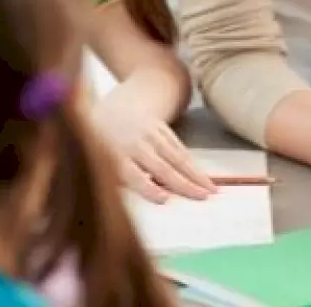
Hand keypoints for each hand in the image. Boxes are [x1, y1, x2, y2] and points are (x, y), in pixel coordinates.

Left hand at [92, 97, 215, 203]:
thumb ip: (118, 179)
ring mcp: (150, 134)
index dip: (149, 187)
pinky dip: (192, 163)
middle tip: (202, 198)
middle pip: (162, 167)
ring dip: (195, 174)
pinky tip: (202, 176)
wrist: (116, 107)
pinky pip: (179, 147)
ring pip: (176, 157)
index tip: (164, 199)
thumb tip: (136, 202)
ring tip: (210, 190)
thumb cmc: (106, 142)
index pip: (133, 174)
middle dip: (184, 184)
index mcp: (115, 154)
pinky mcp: (162, 128)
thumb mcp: (100, 159)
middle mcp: (135, 143)